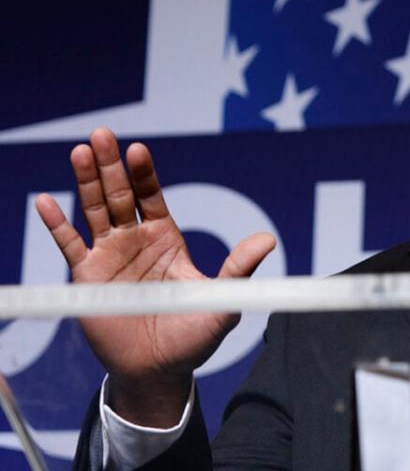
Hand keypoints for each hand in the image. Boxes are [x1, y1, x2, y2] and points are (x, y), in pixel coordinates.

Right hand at [35, 128, 275, 426]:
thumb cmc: (193, 335)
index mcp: (166, 239)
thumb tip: (269, 239)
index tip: (138, 150)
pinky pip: (70, 246)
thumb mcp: (221, 299)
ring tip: (80, 152)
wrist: (160, 370)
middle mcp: (135, 241)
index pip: (153, 197)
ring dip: (85, 183)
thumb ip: (239, 268)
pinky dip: (57, 225)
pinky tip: (46, 201)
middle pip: (120, 194)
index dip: (145, 174)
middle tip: (102, 134)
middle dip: (111, 165)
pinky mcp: (87, 279)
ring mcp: (109, 257)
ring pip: (93, 211)